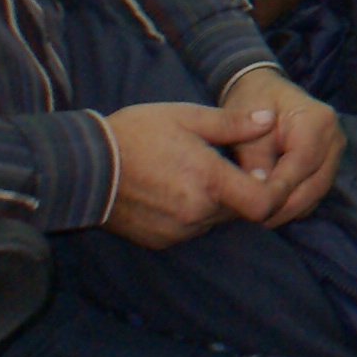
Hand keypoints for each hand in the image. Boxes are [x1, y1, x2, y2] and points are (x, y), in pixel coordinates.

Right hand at [99, 103, 281, 247]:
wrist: (83, 167)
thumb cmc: (135, 134)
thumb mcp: (186, 116)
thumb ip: (232, 123)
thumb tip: (269, 119)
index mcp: (209, 180)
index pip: (263, 203)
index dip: (272, 189)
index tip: (262, 171)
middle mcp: (197, 212)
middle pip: (240, 210)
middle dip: (239, 190)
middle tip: (219, 164)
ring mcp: (178, 231)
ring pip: (215, 220)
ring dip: (215, 202)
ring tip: (191, 173)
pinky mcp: (161, 240)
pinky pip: (191, 229)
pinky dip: (192, 213)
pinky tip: (173, 190)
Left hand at [218, 69, 343, 226]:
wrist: (264, 89)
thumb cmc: (252, 102)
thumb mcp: (244, 126)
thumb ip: (253, 160)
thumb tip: (260, 193)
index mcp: (317, 121)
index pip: (302, 165)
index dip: (280, 191)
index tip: (255, 209)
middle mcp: (335, 136)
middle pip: (316, 183)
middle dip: (287, 206)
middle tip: (257, 219)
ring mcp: (336, 150)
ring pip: (318, 191)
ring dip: (292, 208)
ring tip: (262, 216)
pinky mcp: (330, 162)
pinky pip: (316, 190)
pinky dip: (297, 202)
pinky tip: (275, 206)